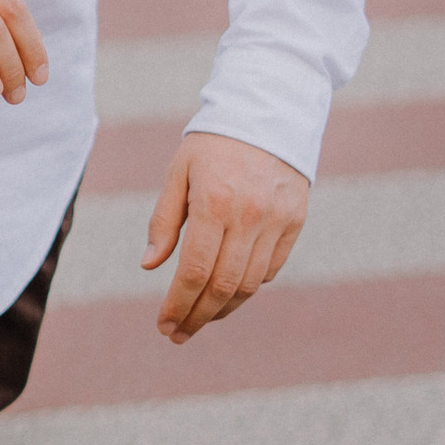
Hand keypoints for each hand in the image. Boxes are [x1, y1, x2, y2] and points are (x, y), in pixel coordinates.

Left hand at [143, 136, 310, 343]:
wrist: (269, 110)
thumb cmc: (213, 143)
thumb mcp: (178, 172)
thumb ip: (163, 220)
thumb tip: (149, 265)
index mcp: (213, 202)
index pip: (193, 271)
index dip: (177, 305)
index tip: (163, 325)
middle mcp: (248, 215)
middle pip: (222, 286)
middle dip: (197, 317)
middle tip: (178, 334)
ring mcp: (276, 220)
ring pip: (250, 284)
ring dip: (223, 309)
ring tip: (201, 318)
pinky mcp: (295, 221)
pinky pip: (271, 268)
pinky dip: (249, 287)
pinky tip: (228, 293)